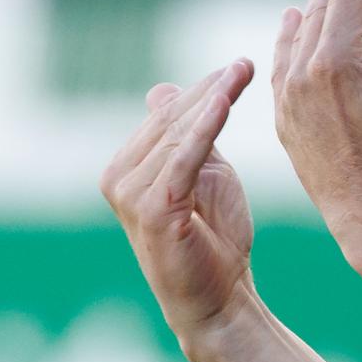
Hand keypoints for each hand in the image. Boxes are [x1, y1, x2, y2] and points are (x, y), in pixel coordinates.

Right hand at [99, 58, 258, 343]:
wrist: (219, 298)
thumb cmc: (214, 239)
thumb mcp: (202, 175)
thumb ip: (188, 136)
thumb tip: (164, 90)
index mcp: (126, 166)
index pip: (166, 115)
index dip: (202, 89)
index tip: (238, 65)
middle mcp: (118, 176)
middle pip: (170, 119)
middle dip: (209, 89)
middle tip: (244, 63)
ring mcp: (130, 194)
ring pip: (176, 134)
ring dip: (212, 100)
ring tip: (241, 72)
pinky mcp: (151, 209)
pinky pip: (184, 158)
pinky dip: (205, 127)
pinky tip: (225, 101)